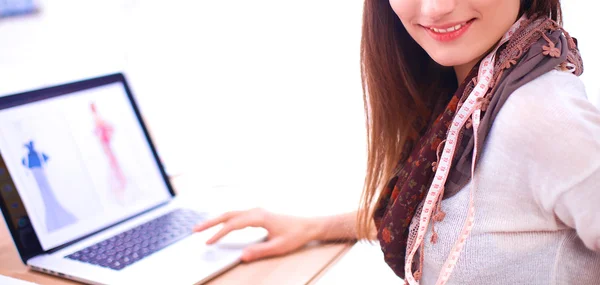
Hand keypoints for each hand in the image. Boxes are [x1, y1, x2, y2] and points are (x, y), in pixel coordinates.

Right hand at [193, 208, 320, 261]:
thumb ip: (260, 251)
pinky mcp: (258, 214)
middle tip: (195, 230)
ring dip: (216, 220)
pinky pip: (237, 215)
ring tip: (202, 228)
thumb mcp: (279, 247)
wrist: (308, 226)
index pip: (233, 224)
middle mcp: (256, 211)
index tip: (208, 242)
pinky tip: (221, 226)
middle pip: (228, 214)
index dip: (219, 233)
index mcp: (260, 217)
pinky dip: (225, 220)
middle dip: (210, 222)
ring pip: (231, 213)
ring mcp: (257, 211)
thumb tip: (242, 256)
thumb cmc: (296, 235)